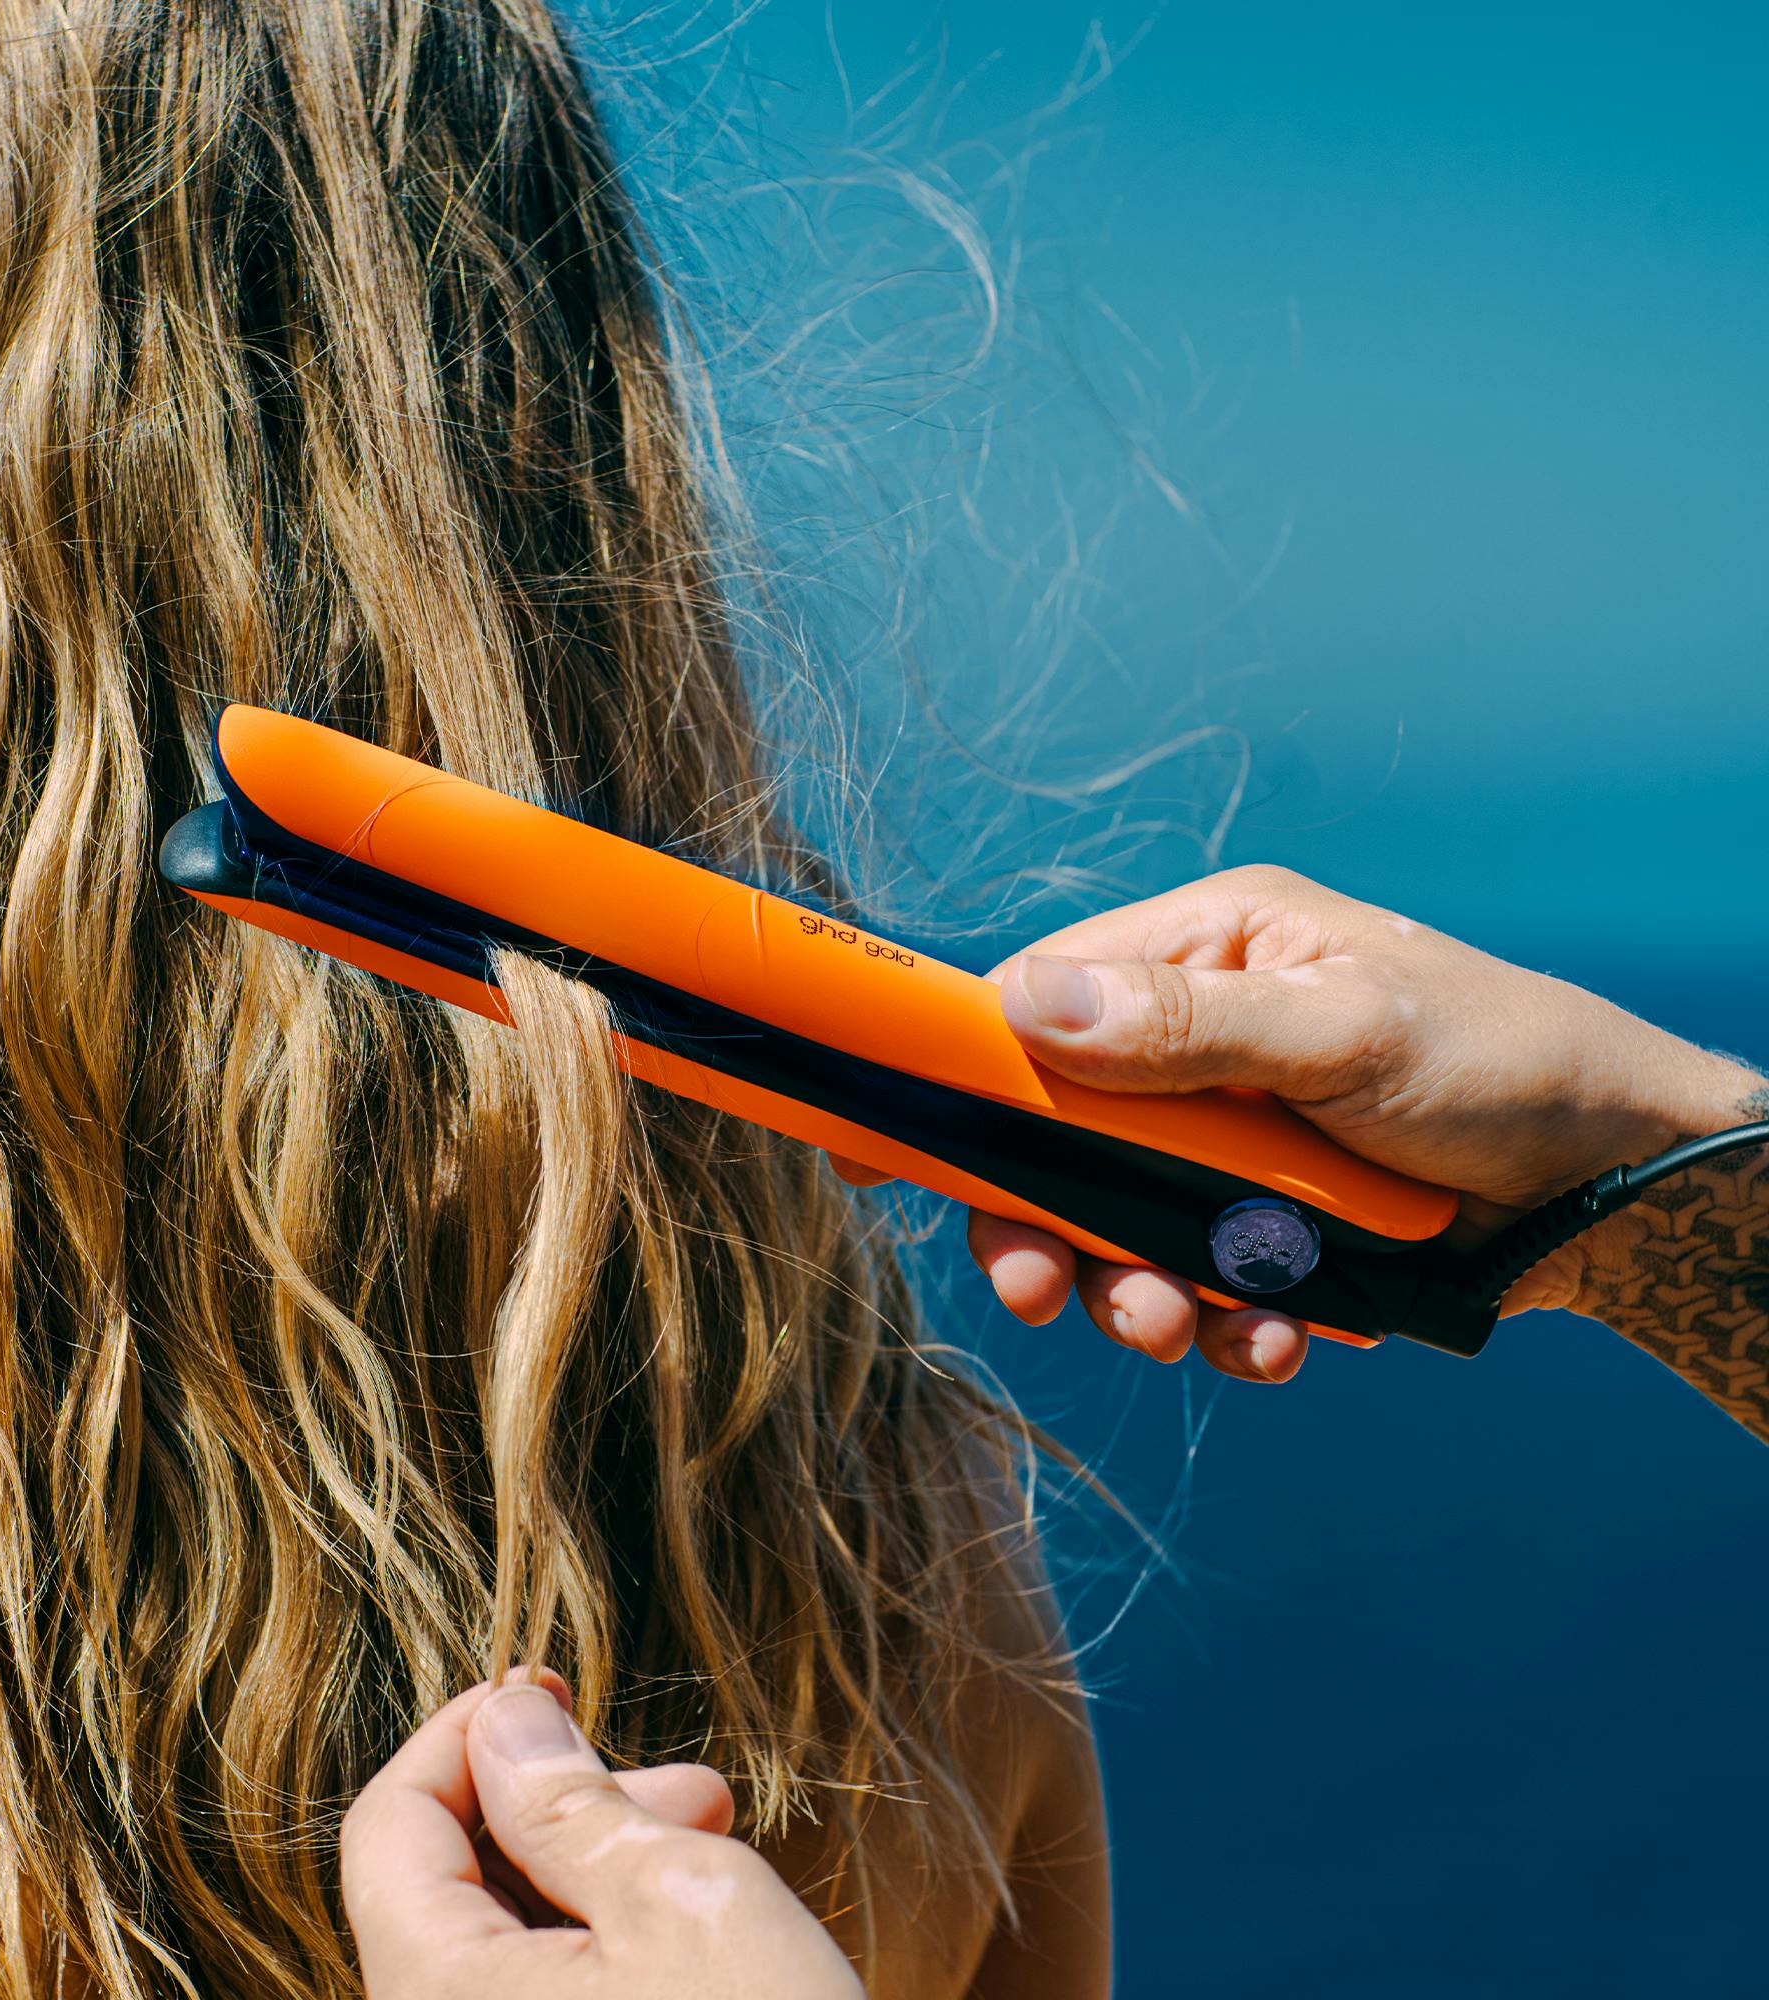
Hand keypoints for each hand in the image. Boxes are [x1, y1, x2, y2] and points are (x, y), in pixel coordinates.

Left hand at [341, 1676, 861, 1999]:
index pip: (387, 1827)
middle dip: (564, 1809)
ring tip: (714, 1859)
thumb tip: (505, 1714)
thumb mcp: (686, 1898)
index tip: (551, 1683)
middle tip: (695, 1791)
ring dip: (594, 1881)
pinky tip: (694, 1943)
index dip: (465, 1734)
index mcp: (437, 1999)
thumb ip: (572, 1801)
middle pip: (444, 1890)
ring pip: (498, 1954)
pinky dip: (599, 1957)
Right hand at [971, 864, 1755, 1382]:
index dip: (959, 1064)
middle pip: (1059, 1129)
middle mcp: (1202, 1038)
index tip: (879, 1133)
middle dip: (1048, 1222)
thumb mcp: (1346, 1034)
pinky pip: (1196, 1278)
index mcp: (1212, 948)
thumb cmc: (1506, 1064)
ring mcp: (1229, 1136)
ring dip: (1134, 1288)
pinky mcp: (1265, 1221)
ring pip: (1118, 1221)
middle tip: (1039, 1291)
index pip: (1043, 995)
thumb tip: (1026, 1008)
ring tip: (1184, 1326)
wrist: (1624, 1192)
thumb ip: (1186, 1029)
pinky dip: (1221, 1322)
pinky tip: (1273, 1340)